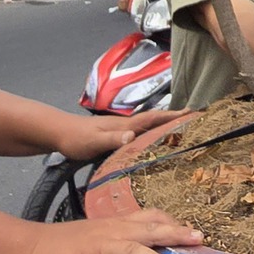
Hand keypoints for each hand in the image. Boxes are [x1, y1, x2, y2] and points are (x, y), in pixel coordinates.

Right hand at [20, 209, 202, 253]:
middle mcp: (109, 232)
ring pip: (130, 250)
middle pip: (147, 229)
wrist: (29, 248)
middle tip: (199, 239)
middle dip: (174, 234)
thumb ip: (124, 250)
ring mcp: (96, 248)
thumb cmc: (64, 246)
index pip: (149, 217)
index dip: (172, 222)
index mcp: (114, 225)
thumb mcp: (98, 241)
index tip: (193, 229)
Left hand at [57, 109, 183, 162]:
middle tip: (195, 119)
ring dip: (164, 126)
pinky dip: (151, 134)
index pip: (152, 118)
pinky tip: (153, 141)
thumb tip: (132, 136)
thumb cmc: (75, 138)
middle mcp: (125, 125)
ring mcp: (120, 130)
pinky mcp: (115, 136)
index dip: (172, 116)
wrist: (58, 133)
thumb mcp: (94, 142)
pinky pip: (139, 134)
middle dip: (174, 118)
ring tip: (181, 129)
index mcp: (124, 125)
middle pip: (154, 120)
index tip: (191, 112)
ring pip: (148, 127)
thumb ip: (113, 139)